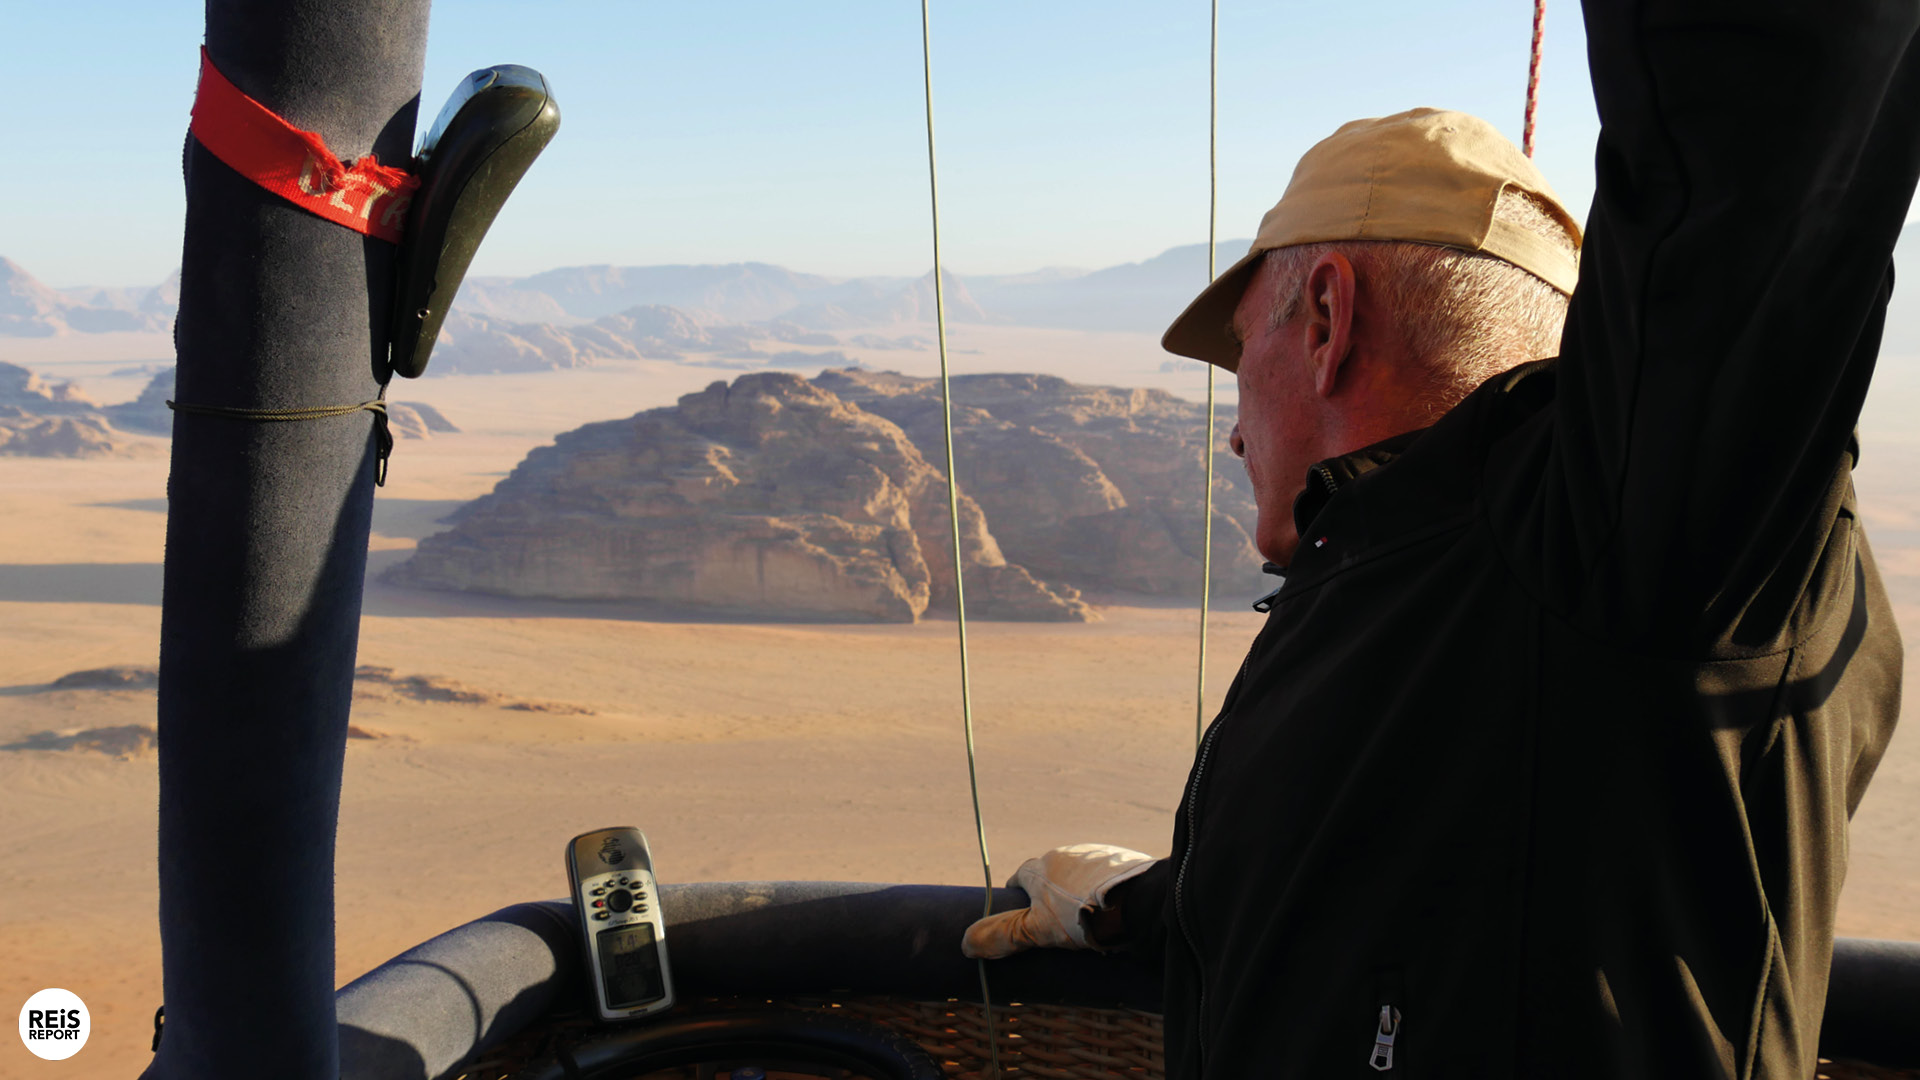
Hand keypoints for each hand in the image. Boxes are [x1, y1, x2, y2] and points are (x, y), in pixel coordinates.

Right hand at [960, 843, 1155, 958]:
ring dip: (1080, 892)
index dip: (1017, 897)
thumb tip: (966, 943)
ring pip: (1080, 874)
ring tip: (1090, 923)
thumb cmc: (1082, 915)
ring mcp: (1096, 854)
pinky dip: (1105, 891)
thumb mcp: (1038, 930)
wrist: (1138, 900)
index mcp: (1040, 866)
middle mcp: (1066, 853)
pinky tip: (1113, 912)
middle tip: (1058, 927)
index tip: (1022, 918)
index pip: (1019, 877)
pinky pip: (1107, 876)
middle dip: (1051, 897)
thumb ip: (1004, 935)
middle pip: (1051, 875)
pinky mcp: (1123, 860)